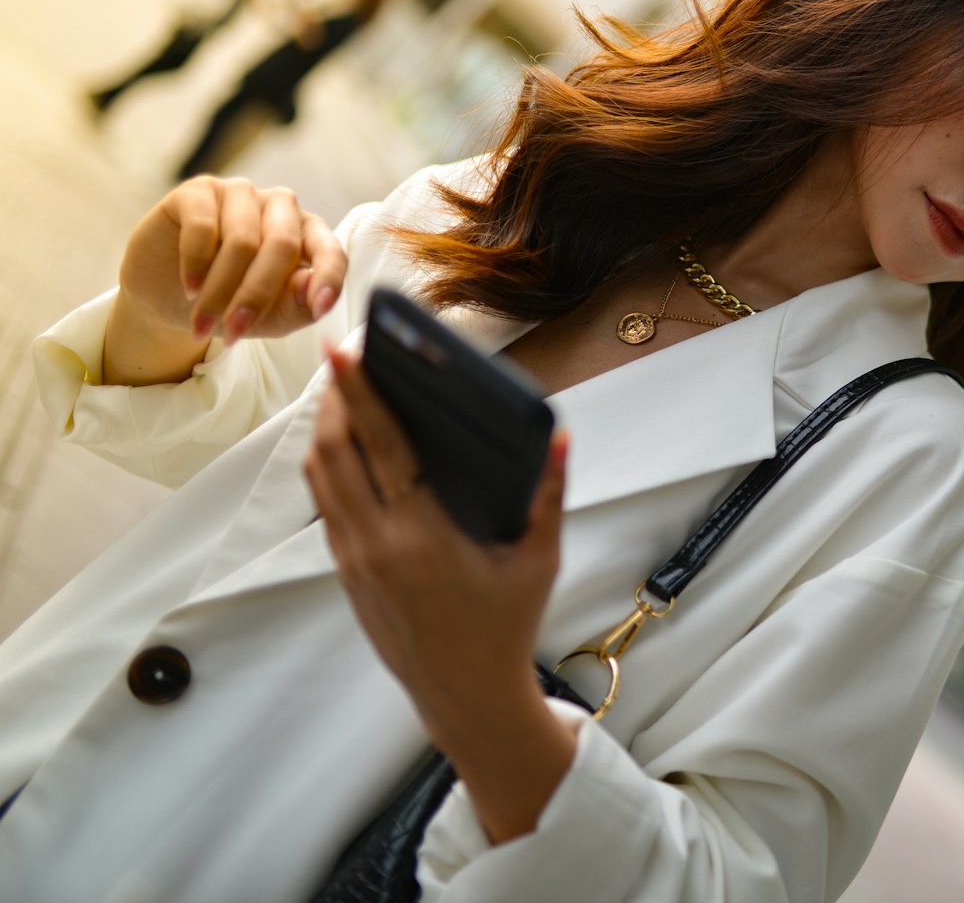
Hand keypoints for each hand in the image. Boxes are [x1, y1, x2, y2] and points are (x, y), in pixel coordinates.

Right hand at [118, 175, 345, 346]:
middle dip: (257, 295)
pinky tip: (190, 287)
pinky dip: (196, 264)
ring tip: (202, 322)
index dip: (329, 278)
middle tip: (234, 332)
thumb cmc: (229, 302)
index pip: (330, 251)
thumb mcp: (269, 316)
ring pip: (241, 241)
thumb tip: (311, 287)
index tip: (321, 308)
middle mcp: (280, 207)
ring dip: (219, 290)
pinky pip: (203, 226)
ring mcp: (240, 193)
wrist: (165, 296)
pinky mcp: (199, 191)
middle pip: (282, 246)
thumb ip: (296, 305)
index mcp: (308, 234)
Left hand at [304, 346, 579, 841]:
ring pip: (320, 477)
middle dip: (334, 399)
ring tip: (342, 390)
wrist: (464, 695)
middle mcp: (377, 545)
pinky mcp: (346, 572)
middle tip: (346, 357)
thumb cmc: (505, 628)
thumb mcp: (539, 561)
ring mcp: (354, 560)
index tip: (346, 352)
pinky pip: (326, 504)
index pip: (382, 448)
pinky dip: (330, 464)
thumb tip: (560, 437)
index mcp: (424, 537)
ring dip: (325, 429)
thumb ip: (550, 496)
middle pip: (335, 452)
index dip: (361, 394)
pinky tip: (347, 443)